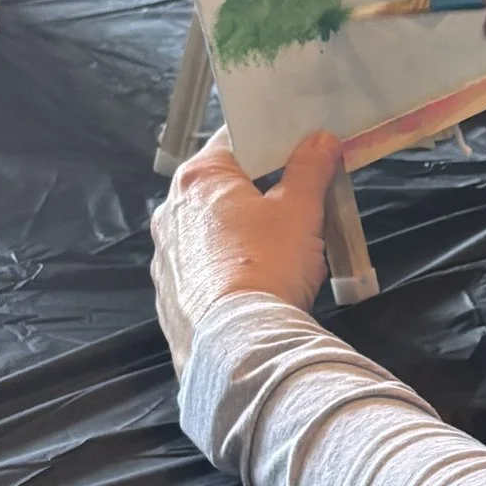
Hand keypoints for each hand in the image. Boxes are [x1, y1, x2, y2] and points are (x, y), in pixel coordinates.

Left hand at [151, 130, 345, 376]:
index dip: (271, 140)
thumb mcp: (301, 210)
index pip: (235, 139)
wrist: (238, 346)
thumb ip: (310, 169)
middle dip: (258, 191)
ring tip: (279, 252)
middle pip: (222, 186)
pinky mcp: (168, 297)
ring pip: (209, 230)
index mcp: (198, 179)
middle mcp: (170, 211)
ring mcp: (165, 257)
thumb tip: (320, 141)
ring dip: (240, 233)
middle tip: (297, 202)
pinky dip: (225, 270)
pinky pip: (202, 270)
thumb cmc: (269, 265)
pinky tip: (253, 286)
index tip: (299, 148)